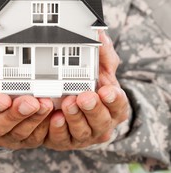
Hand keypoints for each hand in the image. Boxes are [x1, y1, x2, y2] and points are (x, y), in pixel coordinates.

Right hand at [0, 29, 53, 149]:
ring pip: (18, 133)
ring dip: (34, 120)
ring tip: (47, 105)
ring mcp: (3, 136)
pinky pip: (33, 138)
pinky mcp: (20, 140)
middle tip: (32, 101)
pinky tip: (54, 116)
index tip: (3, 99)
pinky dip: (44, 128)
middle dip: (17, 114)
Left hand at [43, 30, 129, 149]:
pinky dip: (58, 130)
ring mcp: (84, 134)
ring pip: (83, 132)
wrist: (65, 102)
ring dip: (75, 118)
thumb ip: (101, 52)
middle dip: (93, 109)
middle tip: (84, 96)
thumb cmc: (88, 86)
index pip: (118, 105)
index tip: (106, 90)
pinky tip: (54, 119)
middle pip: (101, 121)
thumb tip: (99, 32)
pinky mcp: (65, 141)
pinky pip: (62, 139)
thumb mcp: (98, 68)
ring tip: (67, 104)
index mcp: (113, 107)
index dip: (113, 99)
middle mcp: (101, 124)